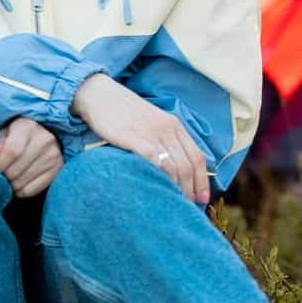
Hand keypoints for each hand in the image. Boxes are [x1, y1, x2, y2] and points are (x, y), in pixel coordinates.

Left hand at [0, 117, 62, 197]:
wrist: (46, 134)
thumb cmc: (18, 134)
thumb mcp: (5, 132)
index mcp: (27, 127)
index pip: (12, 151)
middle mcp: (44, 140)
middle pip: (15, 170)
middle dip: (2, 176)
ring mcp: (53, 157)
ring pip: (21, 183)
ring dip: (10, 185)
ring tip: (8, 178)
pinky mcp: (57, 170)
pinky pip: (31, 190)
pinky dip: (20, 191)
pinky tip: (18, 184)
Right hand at [70, 74, 209, 203]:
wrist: (99, 95)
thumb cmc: (122, 113)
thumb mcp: (150, 123)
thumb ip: (163, 140)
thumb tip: (173, 168)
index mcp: (174, 125)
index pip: (198, 157)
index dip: (203, 181)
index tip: (202, 199)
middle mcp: (168, 129)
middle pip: (188, 165)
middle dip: (191, 190)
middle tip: (187, 207)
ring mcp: (153, 133)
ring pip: (175, 167)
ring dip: (176, 188)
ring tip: (172, 202)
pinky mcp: (136, 138)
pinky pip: (155, 162)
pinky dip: (159, 178)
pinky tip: (156, 190)